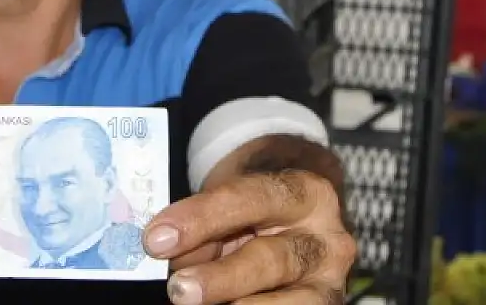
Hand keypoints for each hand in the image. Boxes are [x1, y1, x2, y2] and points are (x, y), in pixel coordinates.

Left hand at [142, 170, 355, 303]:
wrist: (299, 224)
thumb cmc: (257, 210)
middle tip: (178, 289)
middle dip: (220, 278)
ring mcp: (329, 281)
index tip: (156, 239)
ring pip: (285, 301)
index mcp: (304, 193)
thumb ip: (204, 227)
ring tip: (193, 303)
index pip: (250, 200)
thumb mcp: (233, 205)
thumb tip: (165, 252)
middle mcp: (327, 238)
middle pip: (270, 260)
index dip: (200, 219)